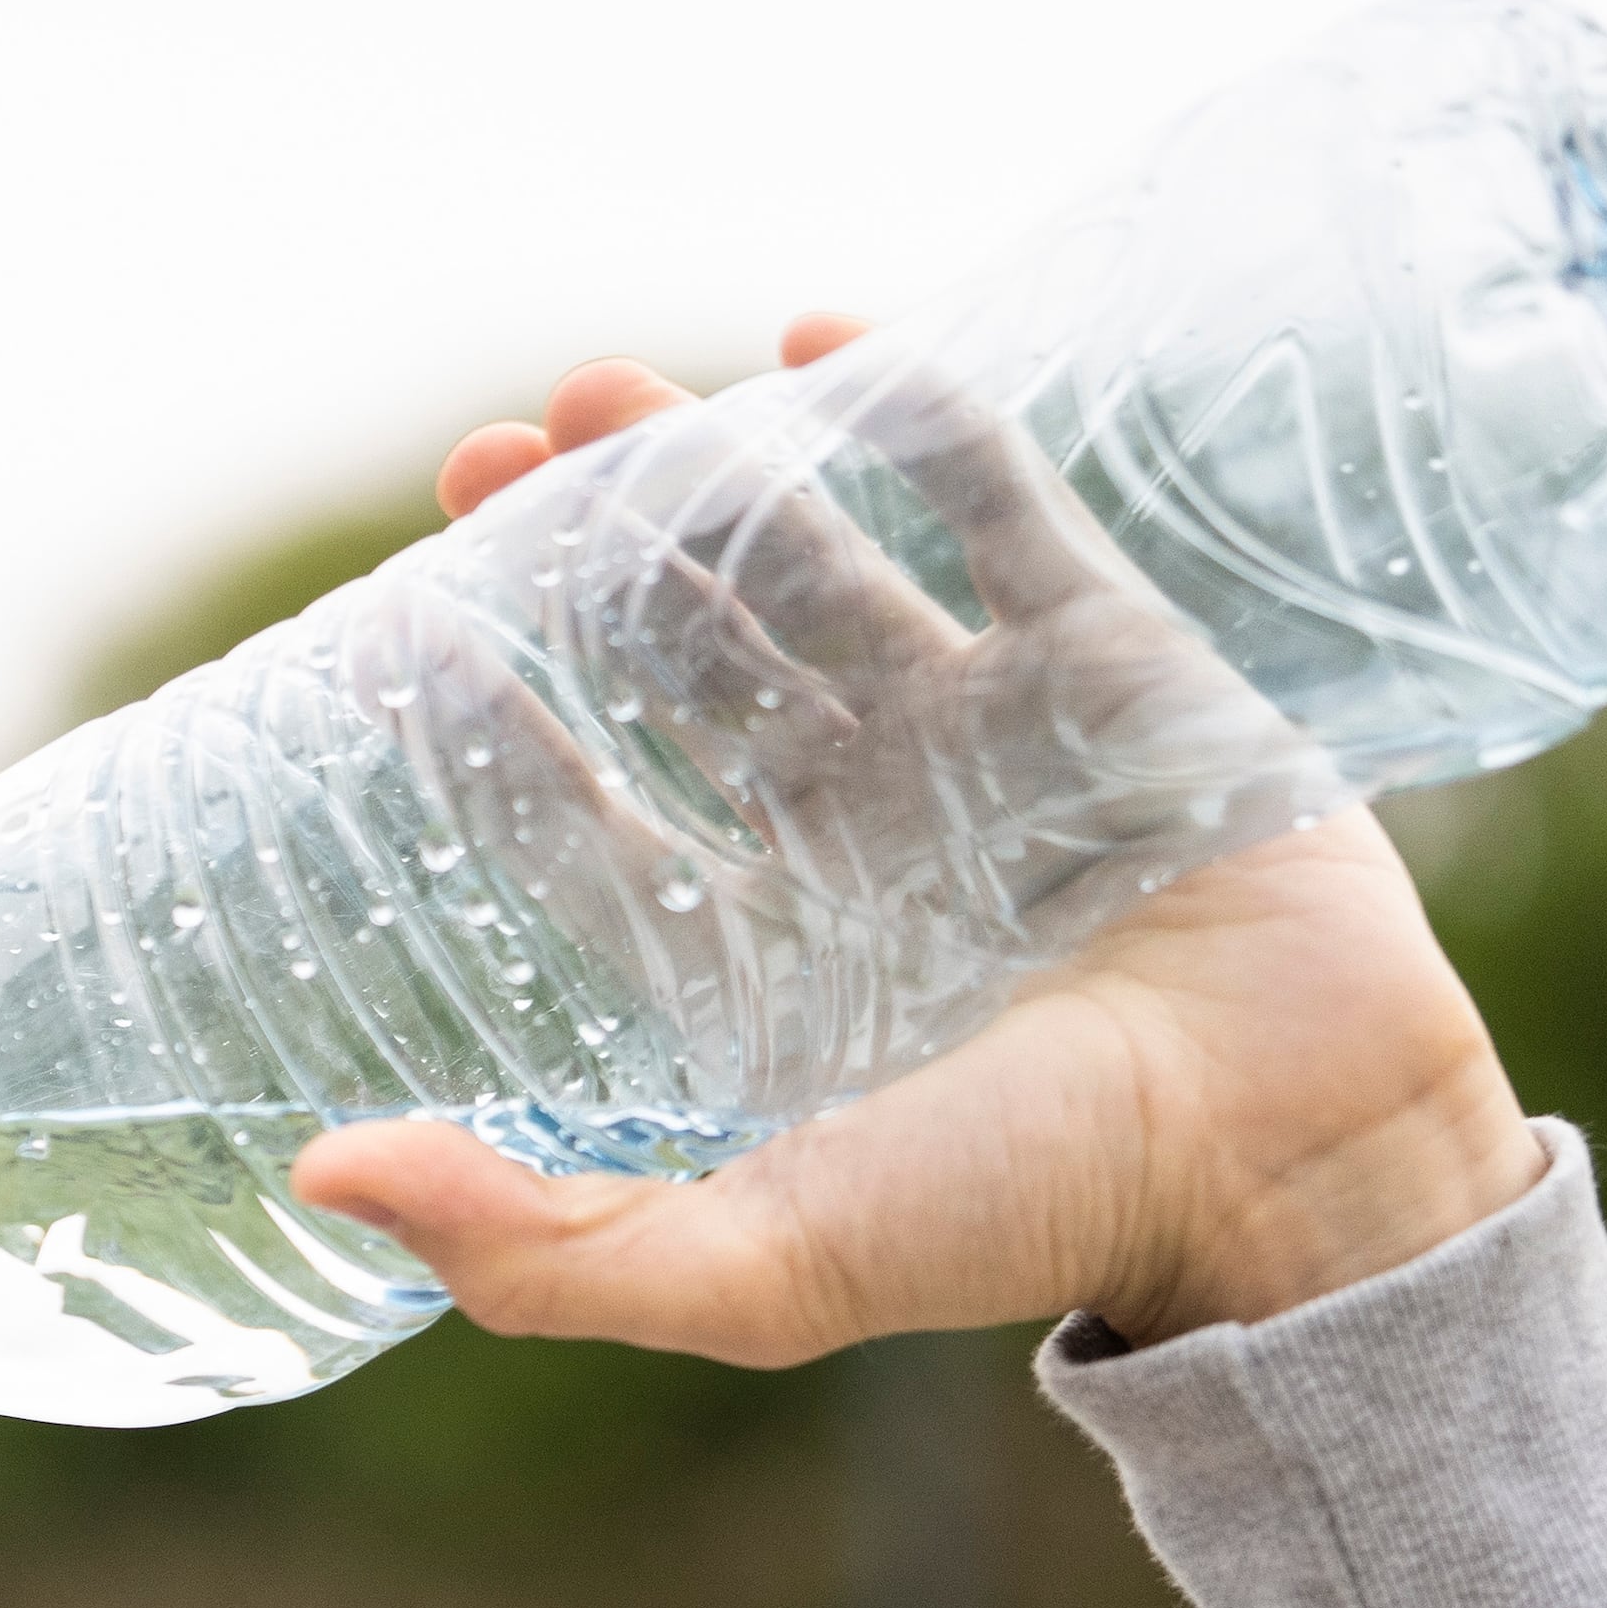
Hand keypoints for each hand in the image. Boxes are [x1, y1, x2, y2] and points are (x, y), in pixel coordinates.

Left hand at [292, 319, 1543, 1360]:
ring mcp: (981, 739)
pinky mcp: (1111, 660)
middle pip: (675, 665)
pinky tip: (816, 337)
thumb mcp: (754, 1270)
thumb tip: (316, 1177)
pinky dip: (912, 417)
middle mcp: (851, 836)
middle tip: (485, 451)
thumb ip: (535, 1249)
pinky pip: (996, 508)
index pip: (581, 817)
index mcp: (756, 960)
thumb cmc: (1024, 1219)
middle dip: (578, 555)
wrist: (1290, 1161)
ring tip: (599, 383)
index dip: (483, 729)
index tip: (385, 632)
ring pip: (808, 568)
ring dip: (709, 471)